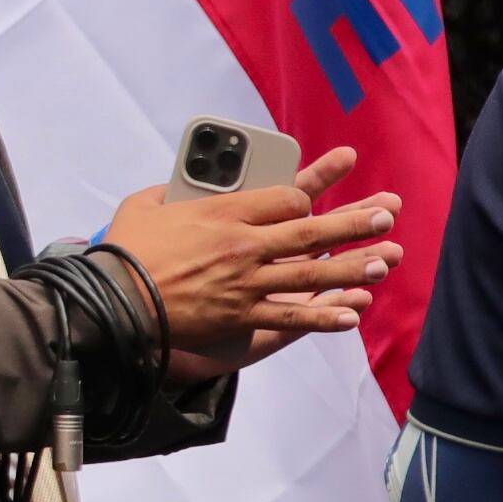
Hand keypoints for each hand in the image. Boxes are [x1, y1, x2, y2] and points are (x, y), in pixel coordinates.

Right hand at [104, 145, 402, 366]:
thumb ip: (167, 191)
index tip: (317, 196)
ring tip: (383, 261)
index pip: (285, 198)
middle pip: (312, 232)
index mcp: (223, 213)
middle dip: (355, 222)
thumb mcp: (142, 205)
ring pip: (312, 274)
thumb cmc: (126, 250)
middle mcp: (244, 246)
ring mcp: (247, 283)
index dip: (310, 194)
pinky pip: (291, 316)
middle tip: (386, 215)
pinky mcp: (242, 315)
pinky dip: (322, 316)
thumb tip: (176, 185)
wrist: (115, 301)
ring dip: (353, 267)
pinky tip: (350, 315)